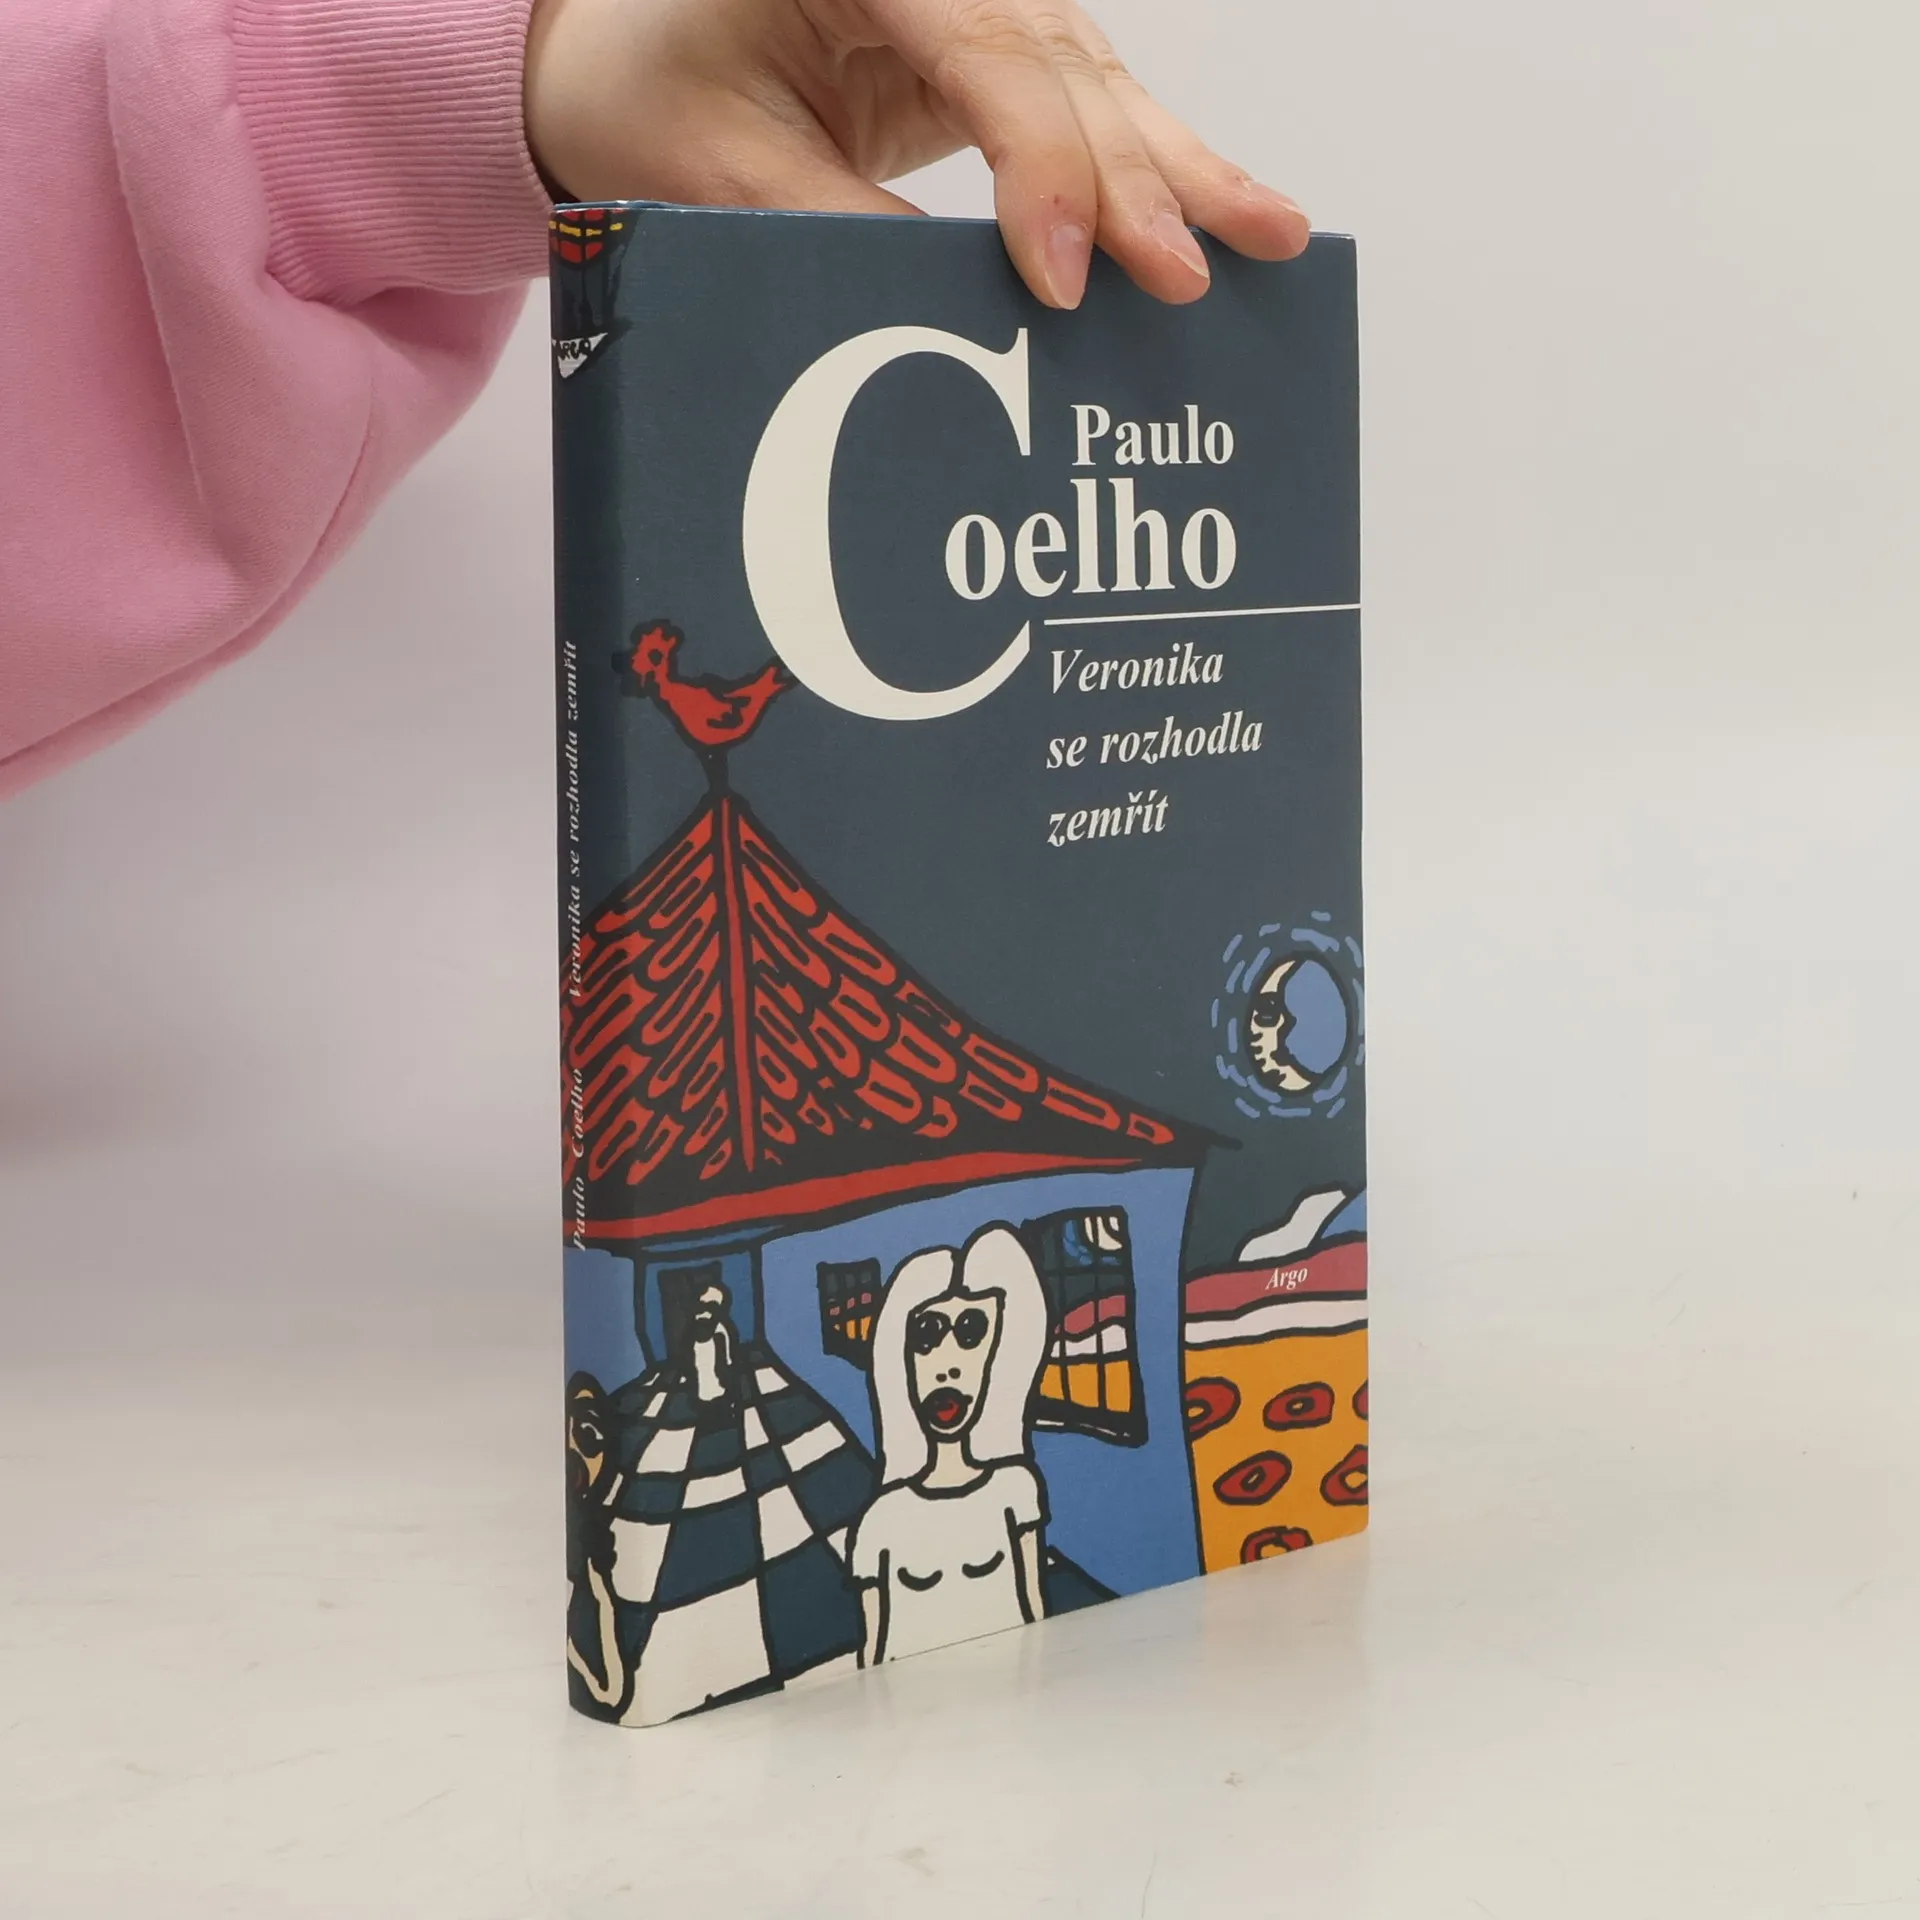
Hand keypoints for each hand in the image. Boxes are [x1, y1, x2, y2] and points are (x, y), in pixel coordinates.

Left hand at [524, 0, 1309, 309]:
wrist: (627, 55)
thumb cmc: (655, 92)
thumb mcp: (722, 174)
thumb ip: (842, 232)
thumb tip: (965, 322)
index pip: (984, 51)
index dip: (1038, 168)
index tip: (1061, 279)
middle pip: (1062, 63)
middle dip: (1132, 177)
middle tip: (1182, 275)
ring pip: (1098, 78)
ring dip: (1182, 167)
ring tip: (1271, 234)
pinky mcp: (995, 48)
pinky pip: (1088, 102)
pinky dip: (1156, 163)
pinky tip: (1229, 208)